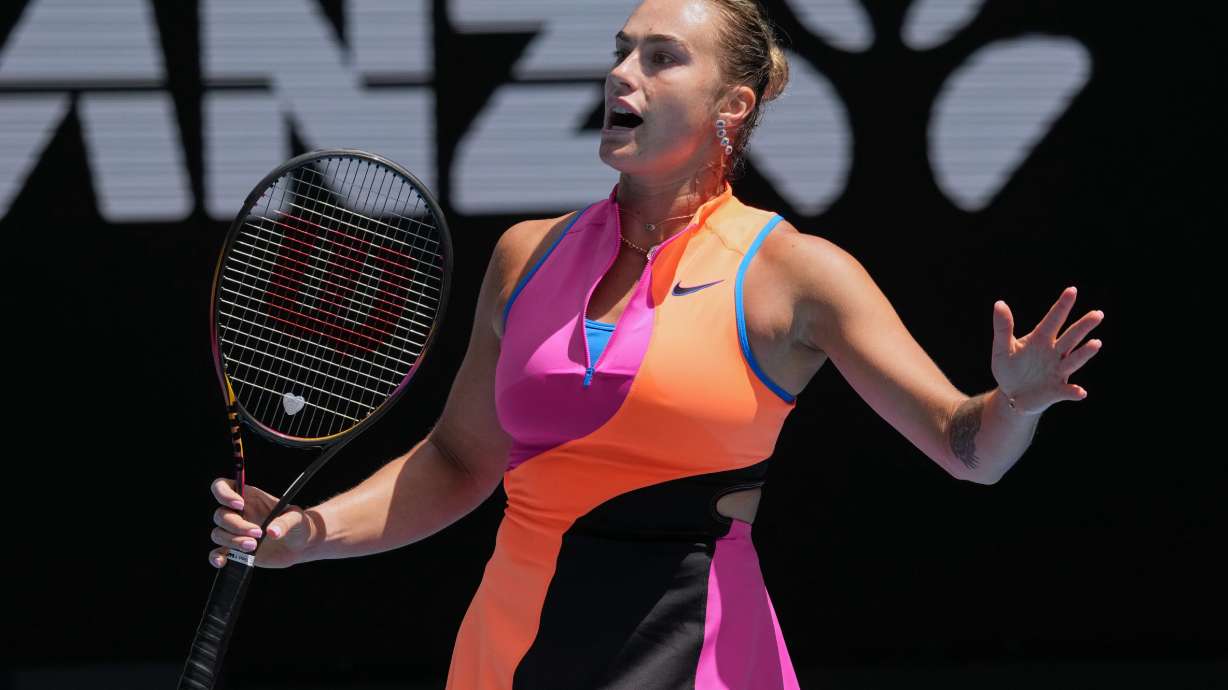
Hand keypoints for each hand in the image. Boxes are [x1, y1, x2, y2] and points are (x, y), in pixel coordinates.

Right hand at [208, 478, 312, 569]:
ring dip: (232, 541)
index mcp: (250, 497)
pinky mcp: (235, 550)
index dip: (224, 493)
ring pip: (218, 533)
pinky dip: (216, 557)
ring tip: (253, 546)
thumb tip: (272, 532)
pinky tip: (222, 561)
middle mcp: (238, 513)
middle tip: (258, 533)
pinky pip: (217, 553)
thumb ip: (285, 522)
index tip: (239, 505)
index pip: (223, 486)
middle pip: (220, 515)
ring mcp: (235, 532)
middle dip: (237, 526)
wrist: (301, 545)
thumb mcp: (297, 518)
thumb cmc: (298, 525)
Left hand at [991, 286, 1103, 415]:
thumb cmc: (1009, 369)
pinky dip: (1074, 391)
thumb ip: (1003, 328)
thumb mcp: (1002, 349)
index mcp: (1041, 339)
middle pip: (1071, 337)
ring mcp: (1058, 371)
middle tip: (1097, 314)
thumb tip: (999, 303)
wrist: (1012, 395)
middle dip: (1083, 326)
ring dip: (1085, 352)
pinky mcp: (1057, 390)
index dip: (1062, 306)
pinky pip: (1067, 391)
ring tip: (1096, 343)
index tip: (1071, 290)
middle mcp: (1054, 353)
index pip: (1053, 320)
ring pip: (1074, 360)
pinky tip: (1080, 392)